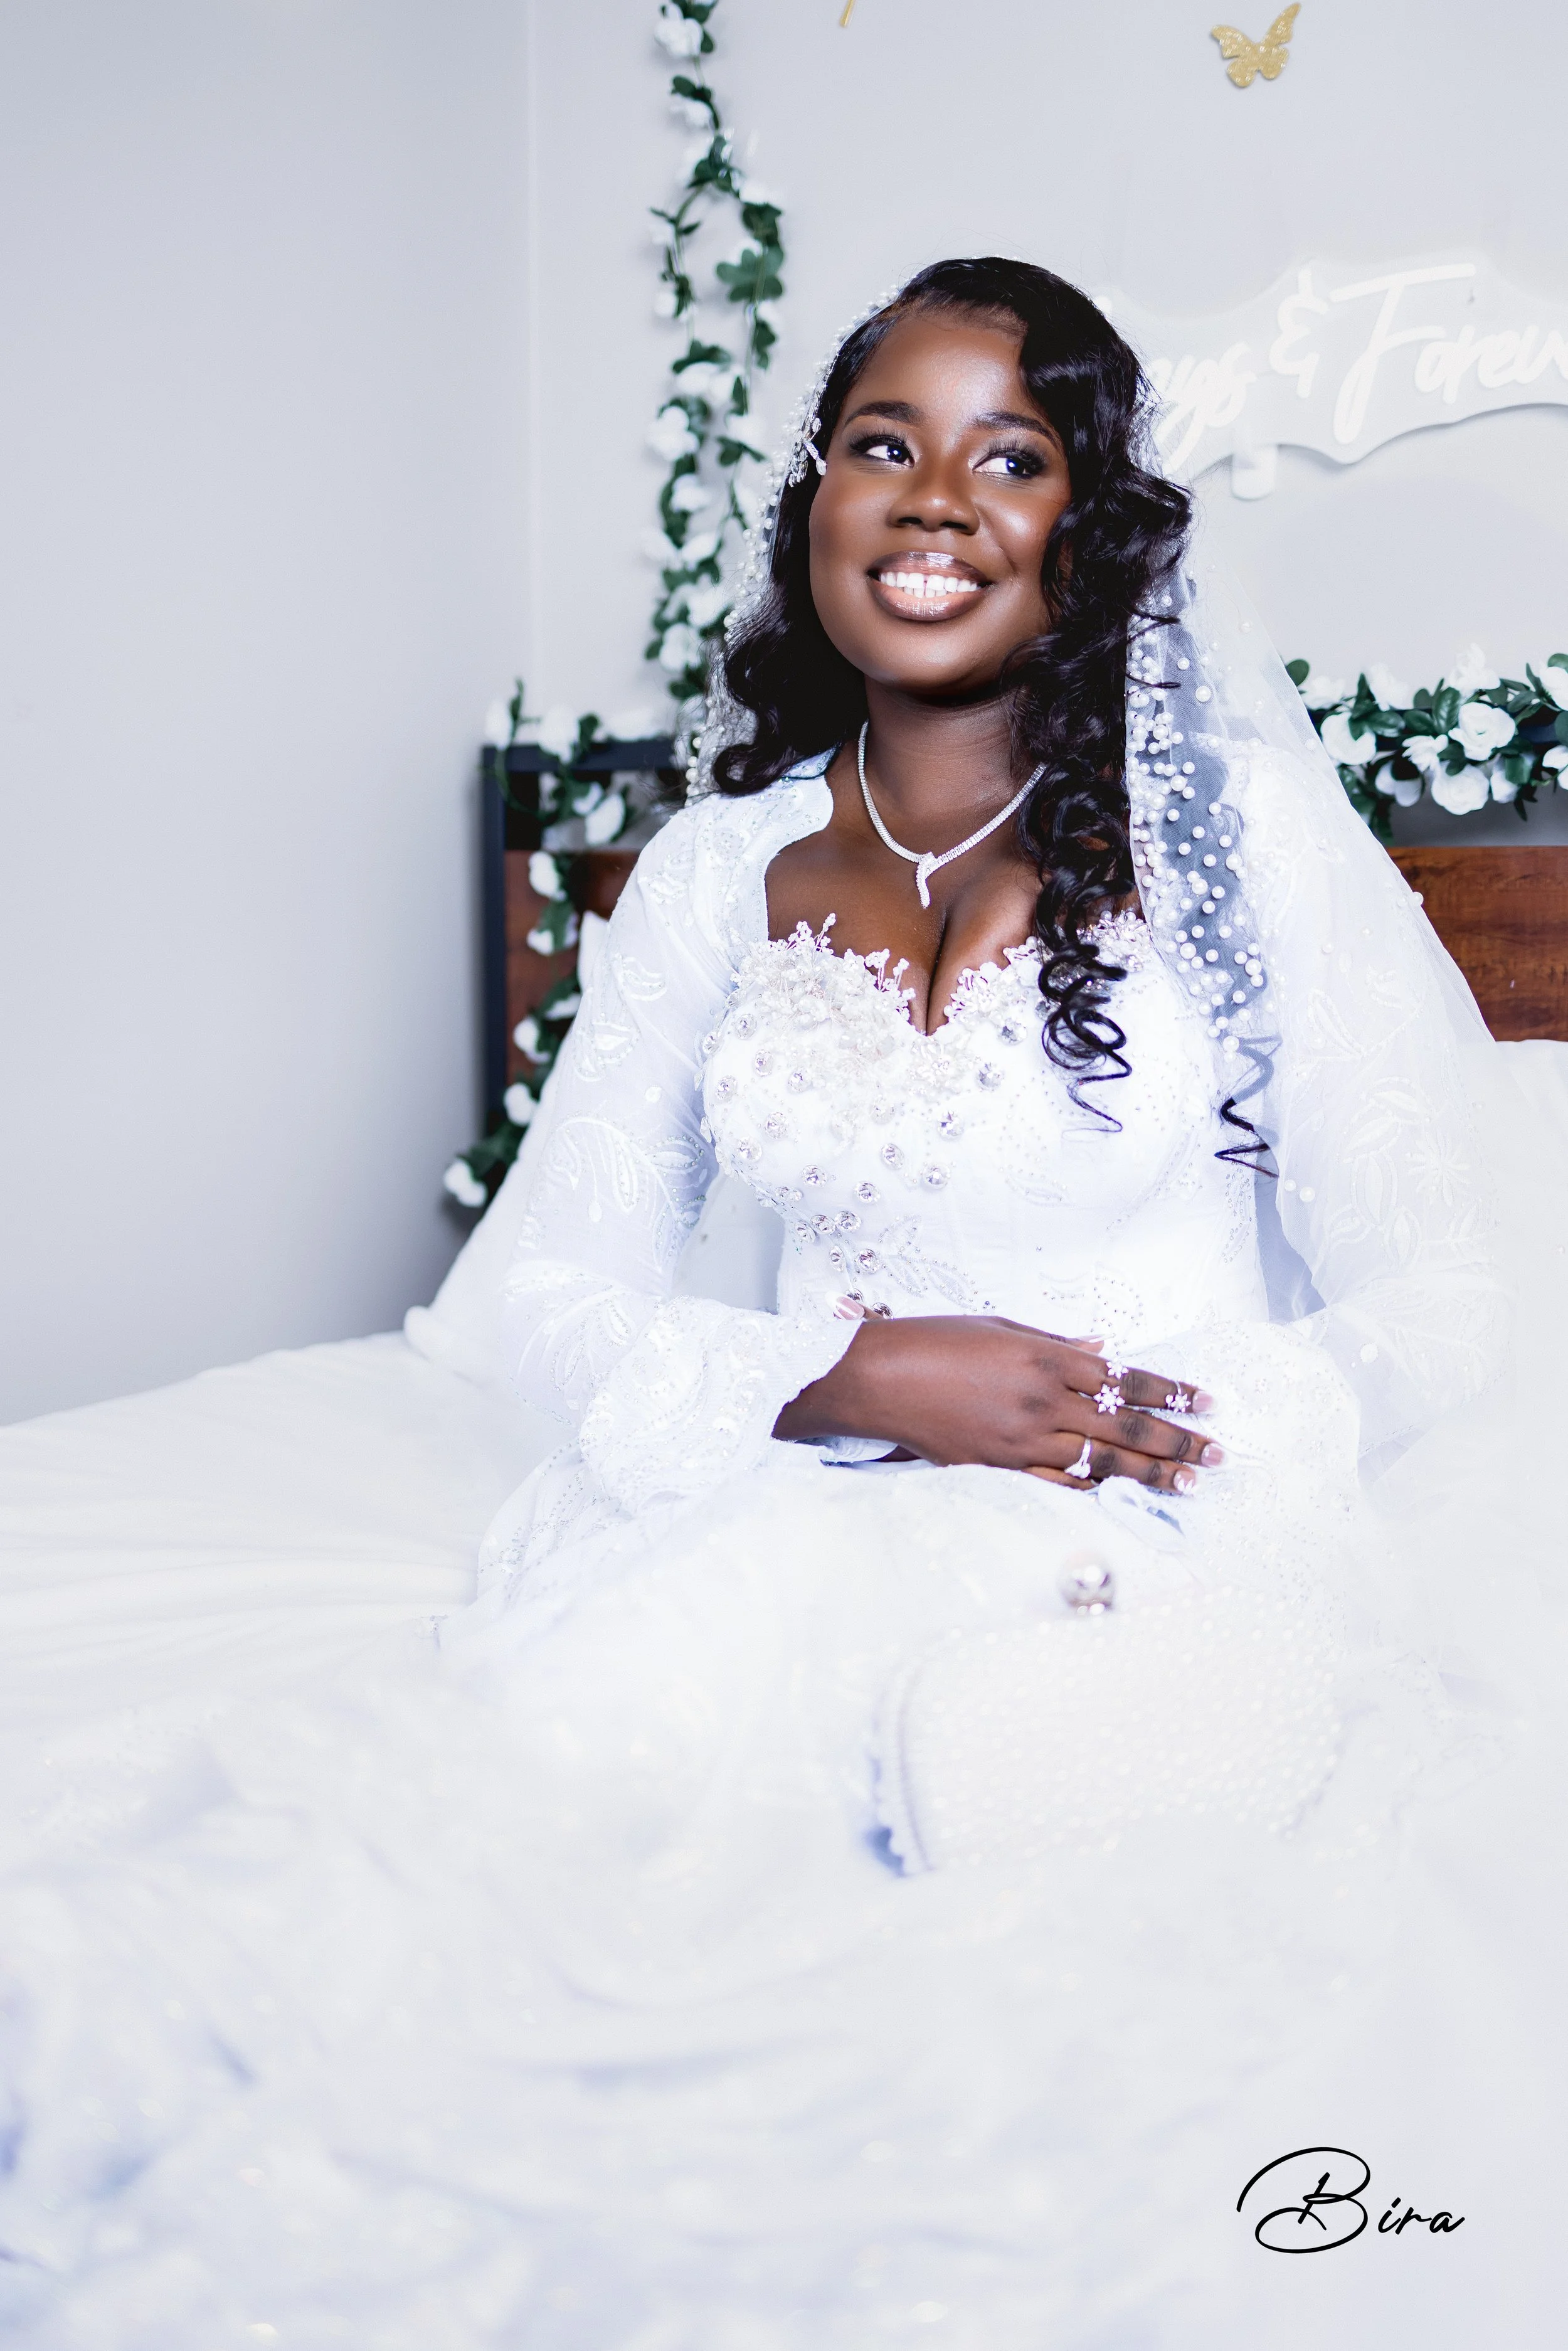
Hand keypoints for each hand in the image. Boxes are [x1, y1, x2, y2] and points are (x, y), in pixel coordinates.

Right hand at [775, 1313, 1218, 1493]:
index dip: (1173, 1392)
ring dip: (1151, 1474)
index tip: (1210, 1402)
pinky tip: (1126, 1497)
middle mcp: (1041, 1402)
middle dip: (1178, 1441)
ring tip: (1190, 1483)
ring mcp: (1020, 1440)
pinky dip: (1096, 1491)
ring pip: (1101, 1463)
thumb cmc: (932, 1340)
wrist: (874, 1378)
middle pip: (1126, 1427)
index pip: (1127, 1379)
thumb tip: (1107, 1351)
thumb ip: (1058, 1344)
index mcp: (1045, 1359)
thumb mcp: (1000, 1327)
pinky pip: (1058, 1484)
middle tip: (1219, 1454)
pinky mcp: (998, 1467)